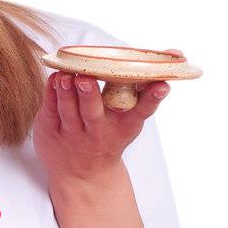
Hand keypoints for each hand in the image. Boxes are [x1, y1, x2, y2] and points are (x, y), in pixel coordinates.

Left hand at [33, 50, 181, 188]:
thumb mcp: (132, 117)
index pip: (142, 110)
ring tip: (65, 76)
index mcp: (124, 125)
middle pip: (93, 112)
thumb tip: (176, 52)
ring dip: (66, 93)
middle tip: (85, 78)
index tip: (162, 84)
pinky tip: (55, 79)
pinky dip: (51, 94)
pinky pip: (50, 110)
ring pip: (68, 111)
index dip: (153, 97)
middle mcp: (98, 131)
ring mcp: (73, 134)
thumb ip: (147, 87)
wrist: (83, 175)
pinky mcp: (51, 131)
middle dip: (89, 95)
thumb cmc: (111, 133)